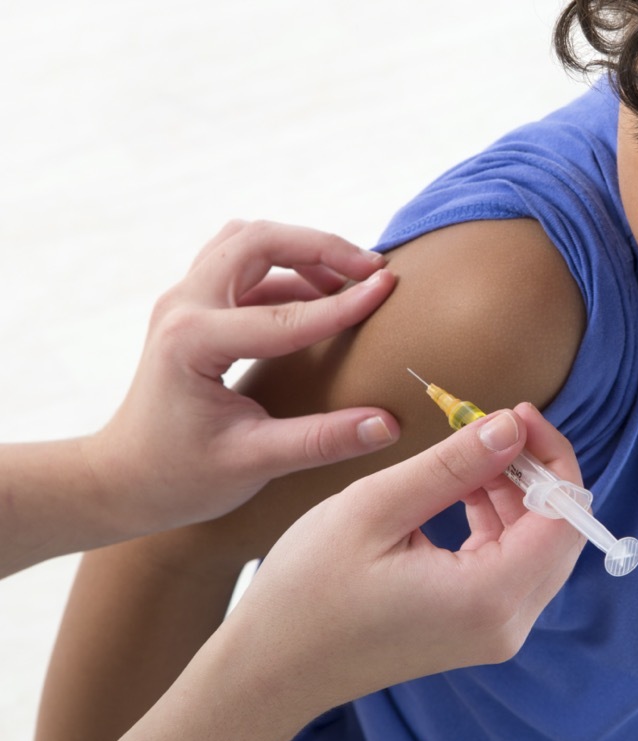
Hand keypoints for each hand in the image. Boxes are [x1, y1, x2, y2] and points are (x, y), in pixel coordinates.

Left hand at [84, 220, 400, 535]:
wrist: (125, 479)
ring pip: (248, 242)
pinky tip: (320, 294)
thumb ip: (322, 441)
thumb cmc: (182, 476)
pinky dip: (285, 267)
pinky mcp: (194, 307)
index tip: (389, 289)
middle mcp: (182, 306)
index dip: (344, 303)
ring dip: (301, 249)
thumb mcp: (255, 463)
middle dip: (321, 247)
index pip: (285, 313)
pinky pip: (242, 262)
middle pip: (258, 241)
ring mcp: (184, 300)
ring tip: (349, 277)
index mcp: (192, 341)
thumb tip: (386, 425)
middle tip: (372, 268)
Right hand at [225, 402, 585, 715]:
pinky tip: (461, 489)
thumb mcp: (376, 508)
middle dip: (535, 470)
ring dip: (514, 492)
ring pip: (537, 545)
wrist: (270, 669)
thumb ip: (454, 465)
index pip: (565, 516)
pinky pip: (511, 564)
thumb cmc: (307, 590)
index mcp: (489, 597)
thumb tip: (512, 426)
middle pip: (560, 531)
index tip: (517, 411)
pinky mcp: (477, 628)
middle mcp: (507, 623)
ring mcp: (494, 631)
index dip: (552, 456)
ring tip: (467, 452)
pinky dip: (497, 520)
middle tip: (492, 423)